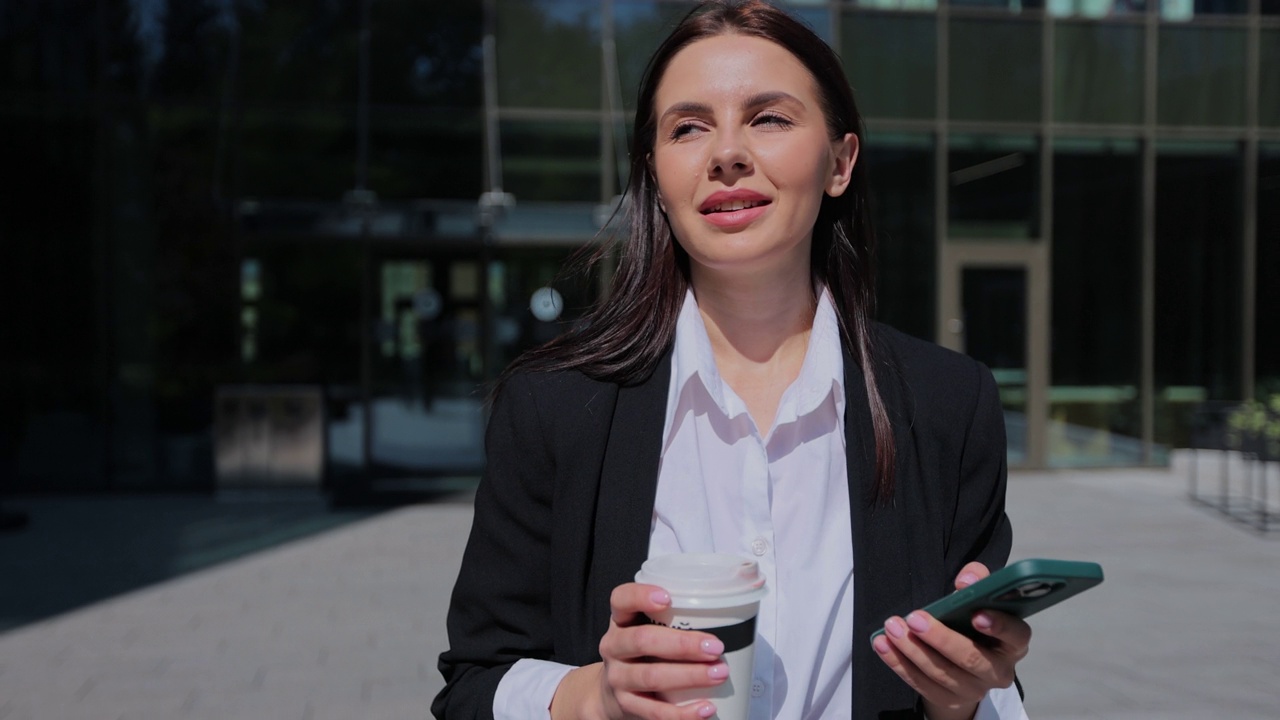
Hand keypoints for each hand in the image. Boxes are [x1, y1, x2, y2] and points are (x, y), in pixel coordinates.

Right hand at [551, 583, 726, 719]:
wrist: (611, 695)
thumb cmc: (642, 654)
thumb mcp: (647, 630)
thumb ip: (676, 618)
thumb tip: (735, 598)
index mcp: (621, 621)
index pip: (621, 599)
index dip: (641, 596)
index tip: (668, 599)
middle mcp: (614, 646)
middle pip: (642, 640)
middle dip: (682, 644)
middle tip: (716, 647)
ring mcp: (618, 678)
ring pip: (651, 676)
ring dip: (689, 676)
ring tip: (719, 673)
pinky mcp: (627, 705)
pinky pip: (655, 711)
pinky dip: (683, 712)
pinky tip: (706, 708)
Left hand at [872, 563, 1031, 719]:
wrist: (963, 661)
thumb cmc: (972, 622)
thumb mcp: (978, 598)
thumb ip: (977, 581)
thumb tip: (966, 580)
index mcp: (1013, 642)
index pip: (1016, 635)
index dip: (999, 626)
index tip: (975, 614)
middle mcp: (999, 670)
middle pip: (972, 659)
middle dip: (941, 638)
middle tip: (915, 618)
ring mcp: (974, 690)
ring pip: (942, 673)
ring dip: (913, 650)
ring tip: (892, 628)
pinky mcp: (948, 699)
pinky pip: (921, 684)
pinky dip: (899, 663)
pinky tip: (883, 645)